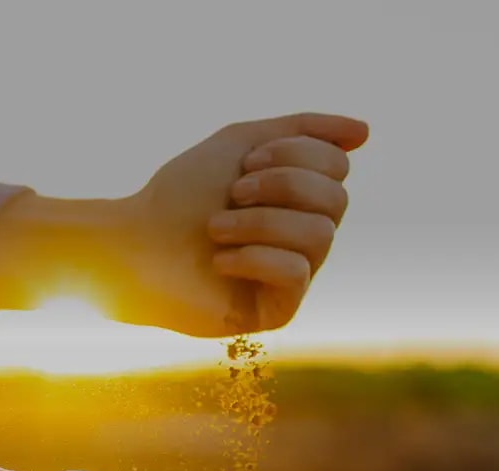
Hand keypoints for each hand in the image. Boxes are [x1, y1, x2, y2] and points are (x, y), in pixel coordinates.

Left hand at [0, 113, 369, 336]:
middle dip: (279, 186)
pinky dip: (253, 257)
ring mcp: (295, 276)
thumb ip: (303, 131)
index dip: (293, 155)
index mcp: (302, 197)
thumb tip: (367, 132)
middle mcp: (307, 236)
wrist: (130, 245)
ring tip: (216, 228)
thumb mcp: (241, 143)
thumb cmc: (181, 196)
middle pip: (336, 198)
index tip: (243, 164)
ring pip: (320, 236)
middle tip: (232, 193)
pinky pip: (296, 274)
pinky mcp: (278, 312)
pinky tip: (219, 261)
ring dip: (259, 222)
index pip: (337, 167)